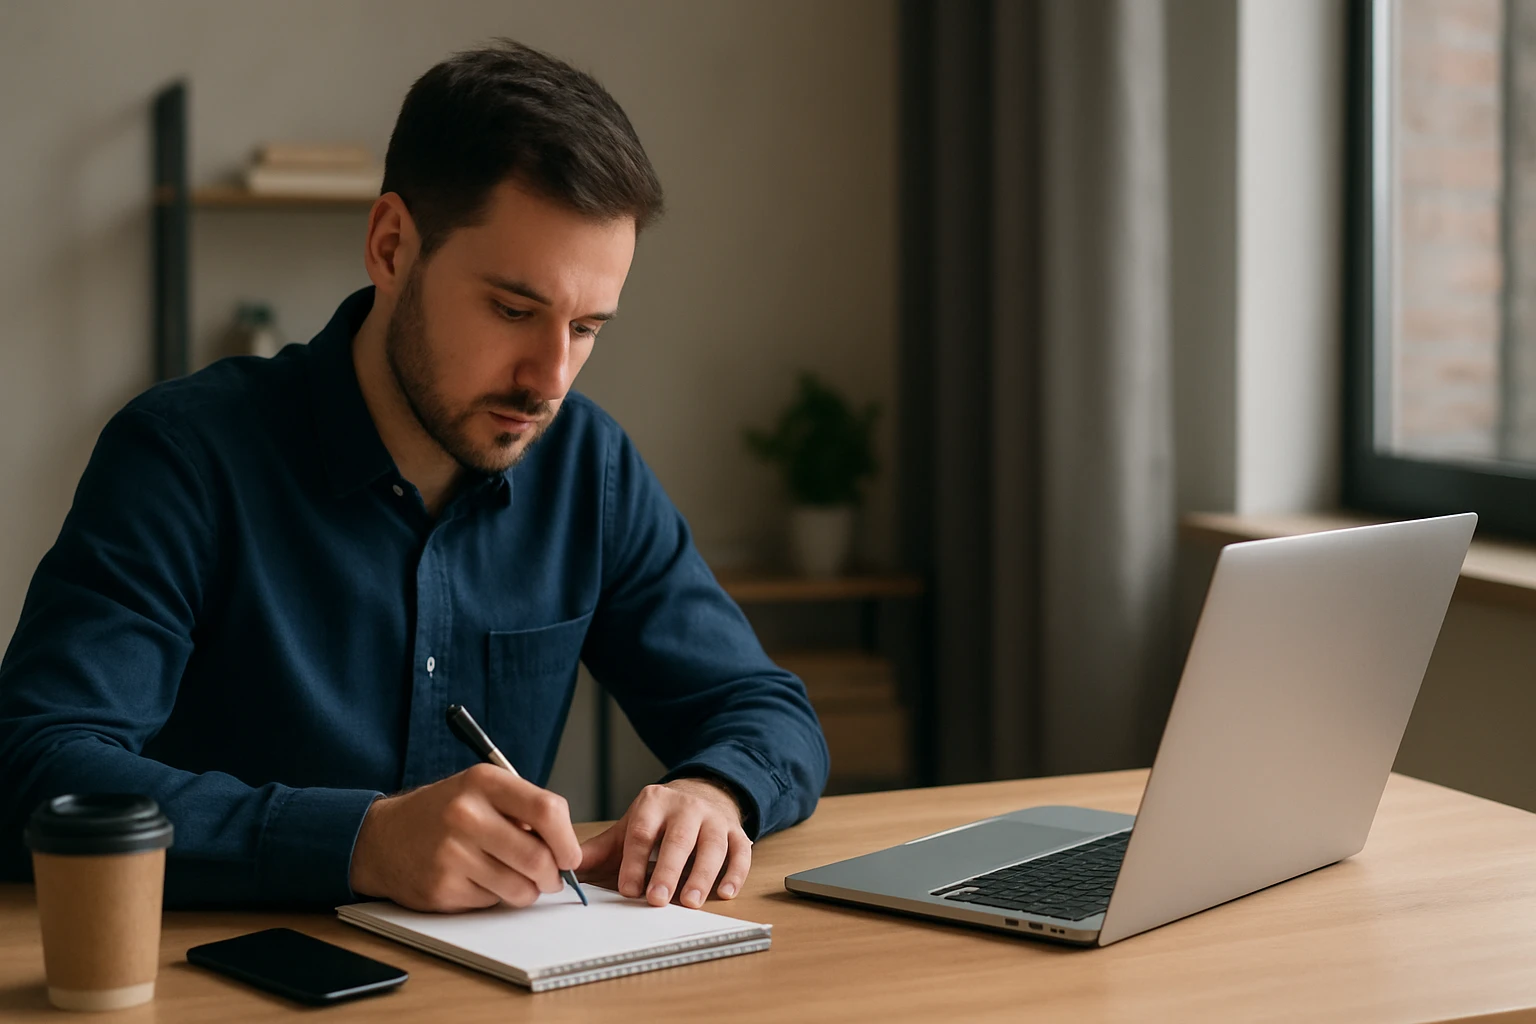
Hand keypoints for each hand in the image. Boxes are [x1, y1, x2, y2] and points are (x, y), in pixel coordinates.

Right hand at [349, 763, 581, 911]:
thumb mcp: (481, 791)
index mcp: (483, 782)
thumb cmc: (443, 813)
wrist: (383, 838)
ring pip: (519, 888)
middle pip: (538, 858)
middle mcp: (466, 815)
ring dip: (527, 891)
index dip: (567, 840)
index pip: (548, 811)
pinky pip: (491, 902)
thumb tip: (567, 848)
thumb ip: (524, 810)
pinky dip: (495, 898)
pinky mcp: (442, 887)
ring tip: (514, 879)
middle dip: (552, 875)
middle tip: (550, 877)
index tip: (570, 855)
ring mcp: (452, 853)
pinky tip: (478, 881)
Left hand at [578, 778, 750, 908]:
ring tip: (691, 901)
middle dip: (668, 871)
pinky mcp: (736, 831)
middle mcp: (686, 806)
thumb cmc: (659, 820)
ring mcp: (714, 818)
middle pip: (678, 839)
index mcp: (653, 802)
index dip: (634, 862)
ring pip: (712, 846)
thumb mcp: (629, 828)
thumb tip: (566, 869)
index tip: (628, 890)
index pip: (642, 832)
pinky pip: (741, 851)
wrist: (701, 794)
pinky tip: (725, 893)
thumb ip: (600, 850)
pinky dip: (735, 873)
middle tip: (657, 900)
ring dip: (702, 875)